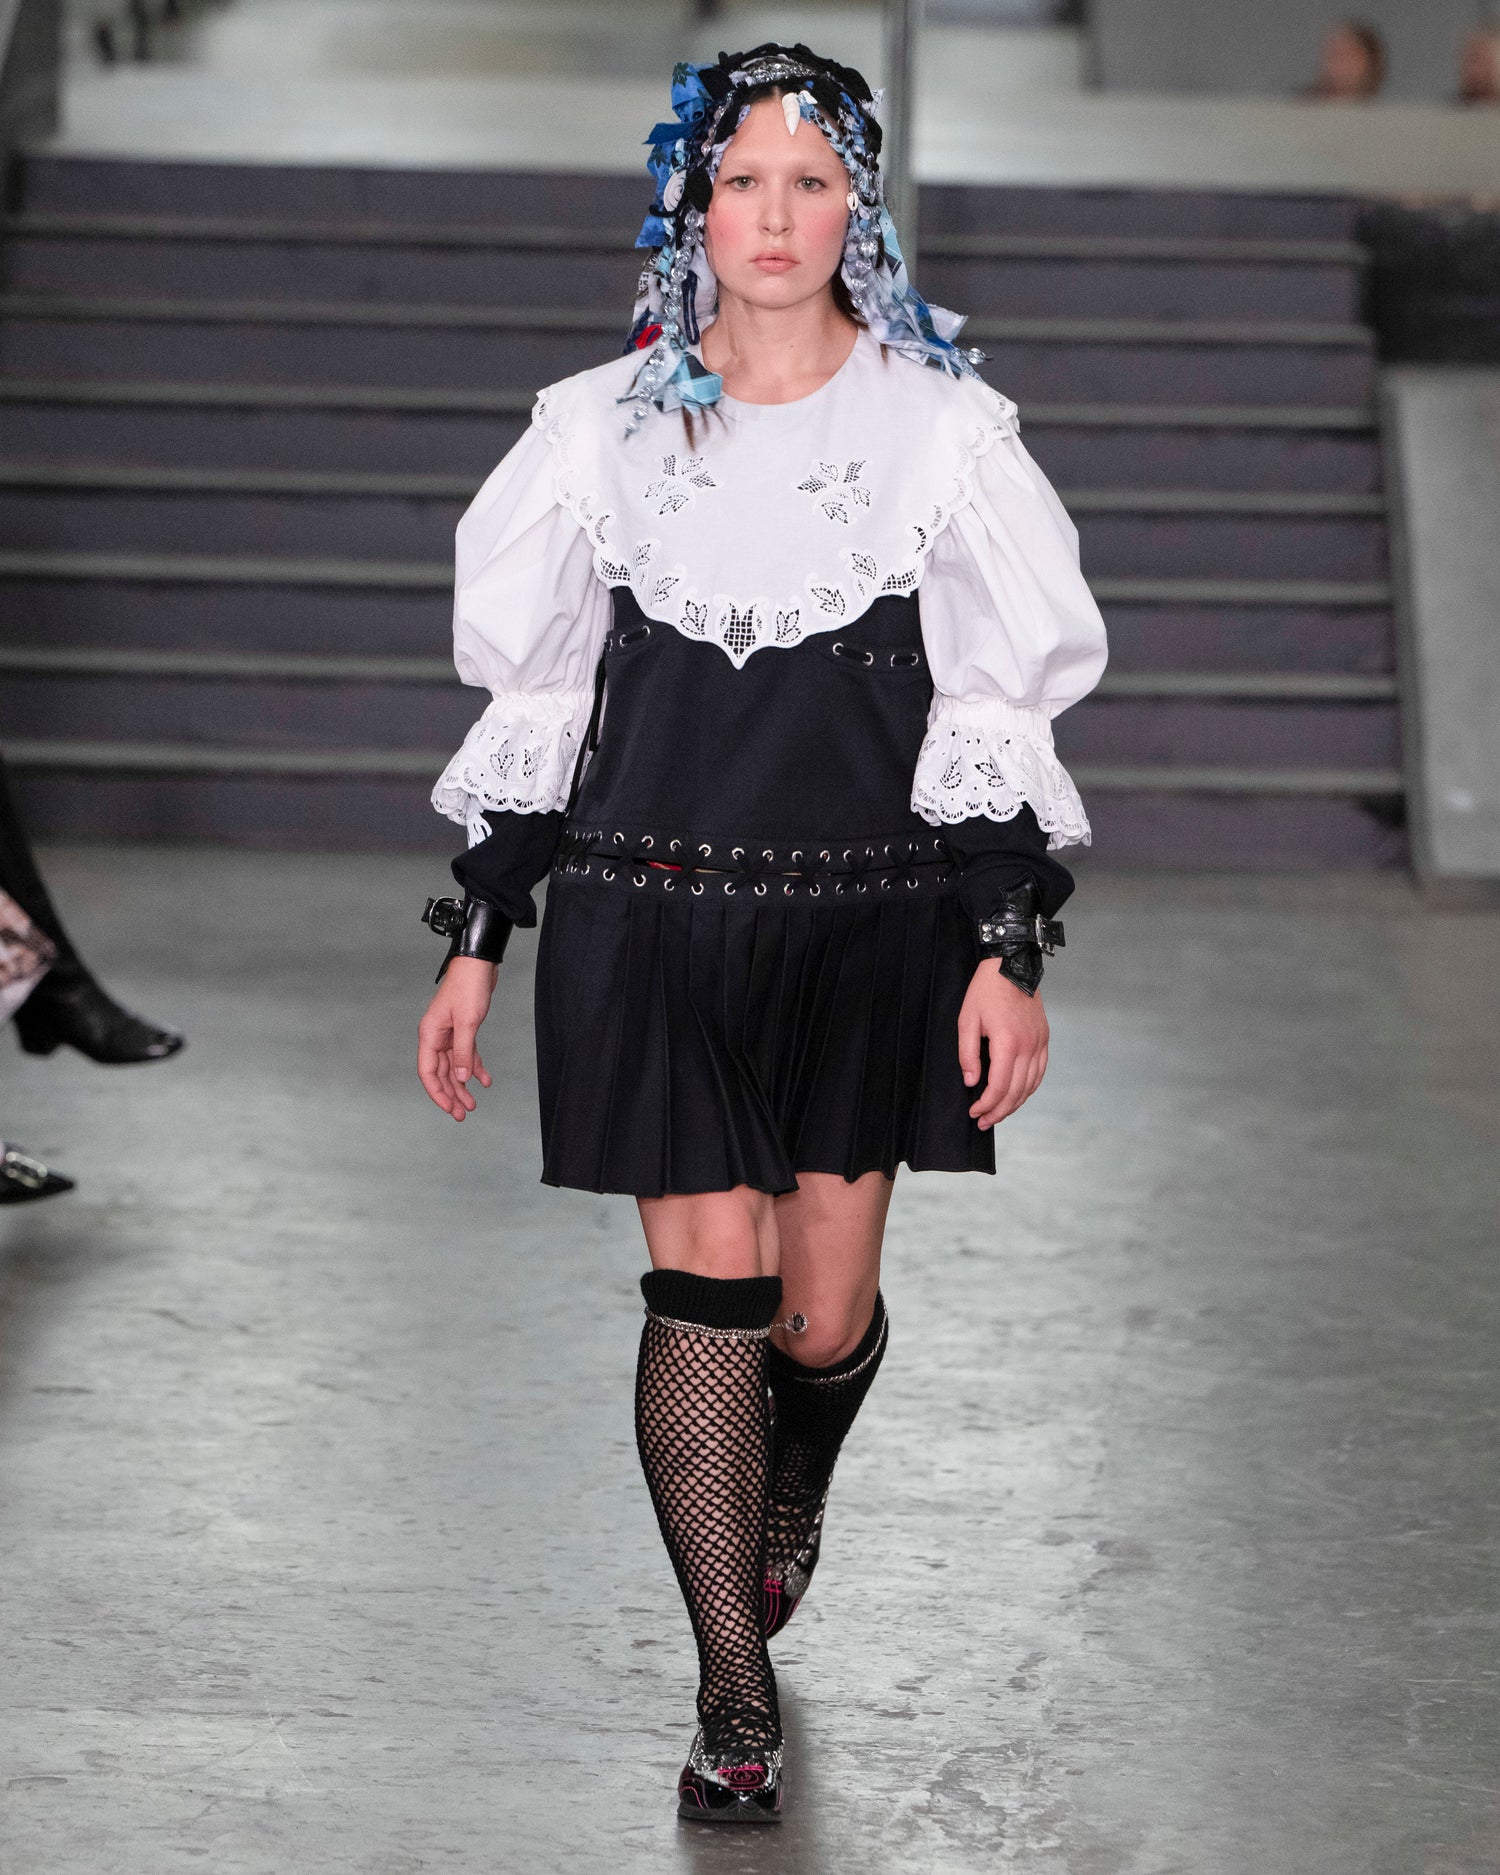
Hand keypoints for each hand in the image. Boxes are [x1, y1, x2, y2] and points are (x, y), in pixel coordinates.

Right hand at [417, 958, 496, 1120]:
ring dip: (463, 1086)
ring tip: (473, 1104)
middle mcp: (436, 1036)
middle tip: (464, 1114)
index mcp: (430, 1035)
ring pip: (454, 1067)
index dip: (438, 1093)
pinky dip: (475, 1068)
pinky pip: (466, 1055)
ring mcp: (449, 1034)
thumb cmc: (469, 987)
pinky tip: (485, 1081)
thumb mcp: (467, 1022)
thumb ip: (463, 1052)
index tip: (450, 1109)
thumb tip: (462, 1079)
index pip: (428, 1072)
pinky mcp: (463, 1030)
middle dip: (452, 1095)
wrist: (479, 964)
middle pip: (441, 1073)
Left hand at [957, 960, 1049, 1130]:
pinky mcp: (1044, 1038)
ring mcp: (1040, 1043)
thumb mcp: (967, 1019)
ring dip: (1015, 1103)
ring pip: (1031, 1085)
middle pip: (1016, 1091)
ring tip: (998, 1113)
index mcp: (1008, 1043)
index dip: (986, 1105)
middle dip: (999, 1111)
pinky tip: (1017, 1094)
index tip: (974, 1112)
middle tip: (983, 1122)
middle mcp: (1029, 1046)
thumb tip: (971, 1082)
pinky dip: (1028, 1088)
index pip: (999, 1087)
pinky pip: (1039, 1071)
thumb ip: (967, 1054)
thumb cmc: (986, 990)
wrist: (1012, 964)